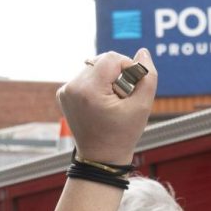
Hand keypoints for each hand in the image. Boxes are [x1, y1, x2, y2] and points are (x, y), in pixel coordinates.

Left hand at [57, 49, 157, 164]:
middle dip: (117, 75)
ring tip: (111, 103)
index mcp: (89, 90)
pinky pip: (84, 78)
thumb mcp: (142, 107)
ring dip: (106, 80)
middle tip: (122, 98)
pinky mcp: (63, 94)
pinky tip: (100, 104)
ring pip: (93, 68)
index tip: (132, 90)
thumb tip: (143, 52)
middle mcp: (72, 86)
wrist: (101, 158)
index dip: (128, 68)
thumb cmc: (123, 134)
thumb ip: (147, 76)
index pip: (112, 58)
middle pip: (101, 60)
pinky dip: (96, 86)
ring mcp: (65, 90)